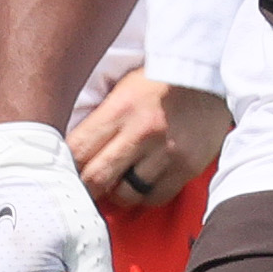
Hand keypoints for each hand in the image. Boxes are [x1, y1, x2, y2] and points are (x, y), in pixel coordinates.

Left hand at [68, 73, 230, 208]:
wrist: (210, 74)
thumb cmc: (161, 79)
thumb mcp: (124, 87)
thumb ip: (100, 120)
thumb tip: (72, 154)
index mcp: (120, 108)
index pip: (77, 149)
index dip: (64, 165)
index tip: (62, 171)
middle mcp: (142, 132)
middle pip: (97, 178)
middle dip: (86, 188)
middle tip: (83, 188)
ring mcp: (167, 152)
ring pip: (127, 194)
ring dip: (117, 193)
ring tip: (118, 182)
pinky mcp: (187, 167)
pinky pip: (156, 197)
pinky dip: (145, 194)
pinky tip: (144, 180)